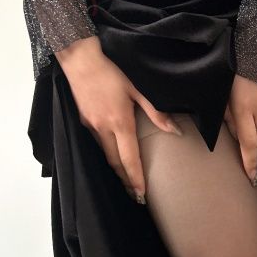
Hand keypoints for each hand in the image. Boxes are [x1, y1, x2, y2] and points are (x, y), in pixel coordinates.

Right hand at [55, 36, 182, 202]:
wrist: (81, 60)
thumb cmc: (112, 72)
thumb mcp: (138, 89)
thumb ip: (156, 112)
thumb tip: (175, 131)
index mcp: (119, 122)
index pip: (129, 158)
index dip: (135, 178)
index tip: (141, 194)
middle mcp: (103, 128)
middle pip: (115, 163)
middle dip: (126, 181)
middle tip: (136, 196)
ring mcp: (91, 126)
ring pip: (105, 155)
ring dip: (117, 169)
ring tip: (128, 182)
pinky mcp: (84, 121)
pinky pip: (98, 143)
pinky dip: (108, 154)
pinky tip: (115, 156)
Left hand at [223, 73, 256, 184]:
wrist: (256, 47)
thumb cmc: (232, 69)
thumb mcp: (223, 94)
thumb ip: (228, 118)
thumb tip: (235, 138)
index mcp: (244, 107)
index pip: (249, 143)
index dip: (250, 162)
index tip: (251, 176)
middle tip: (253, 171)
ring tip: (255, 155)